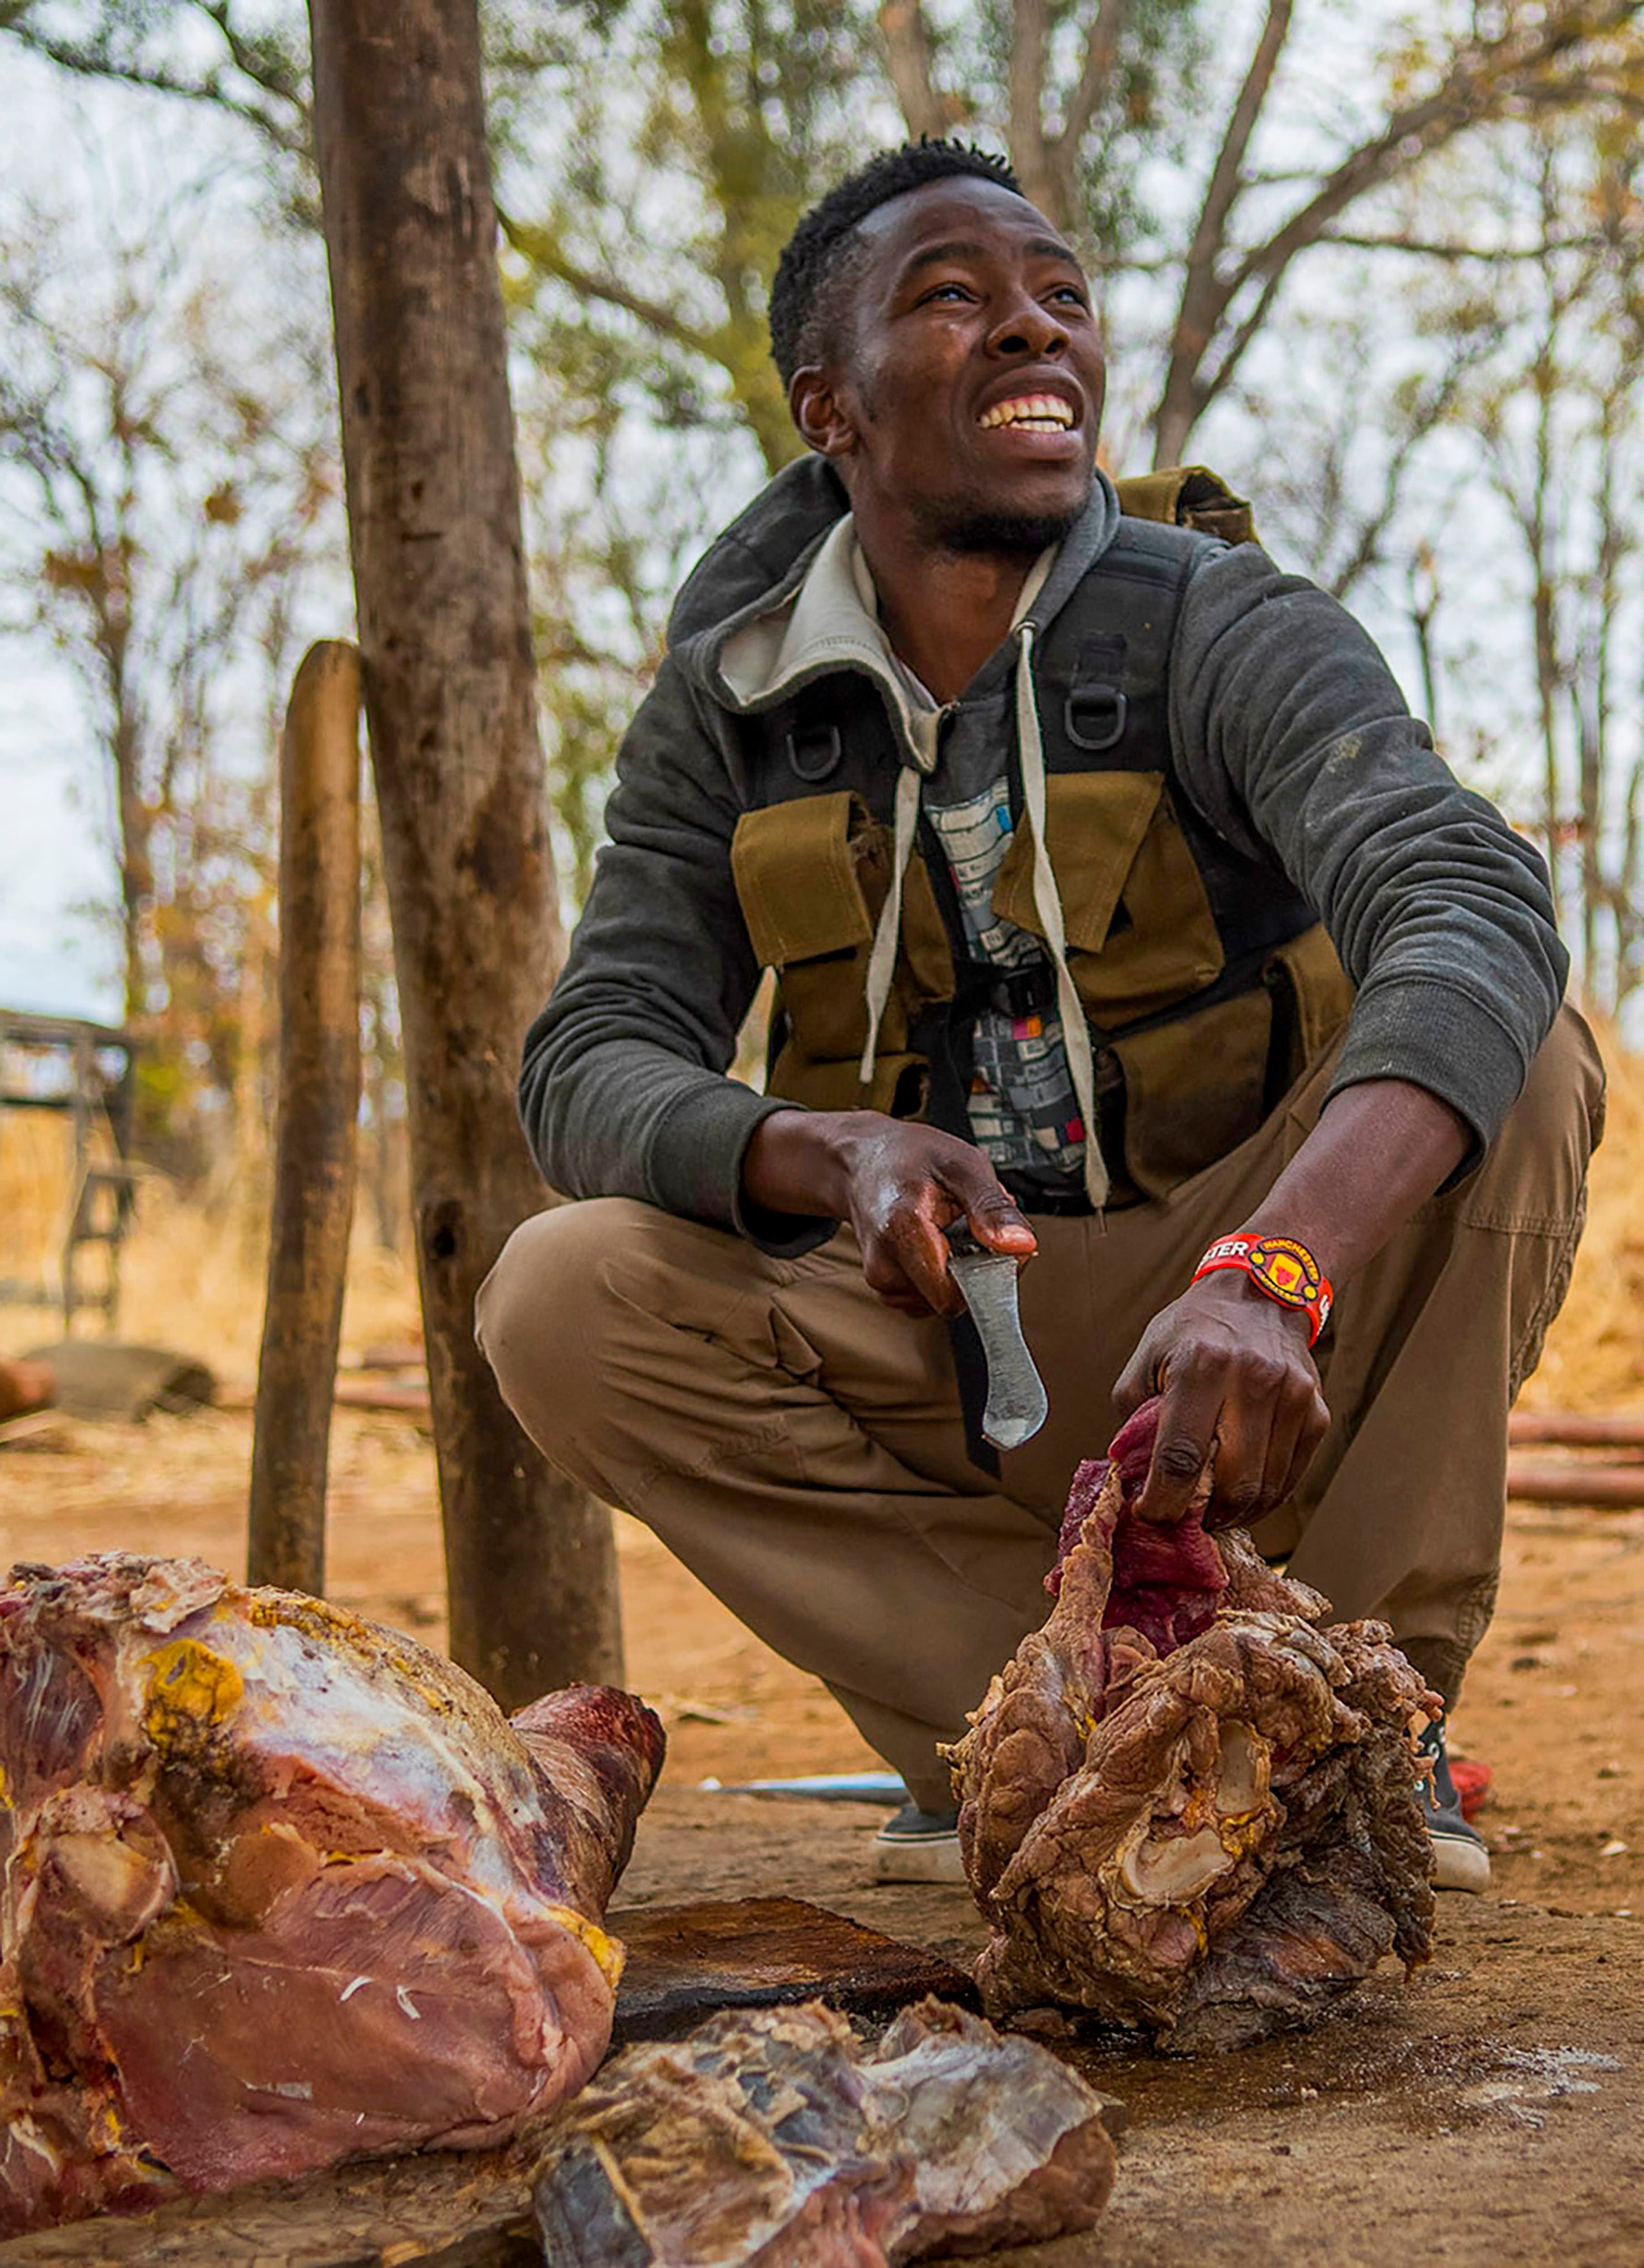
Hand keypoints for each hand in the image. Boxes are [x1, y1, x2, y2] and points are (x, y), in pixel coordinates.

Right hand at [741, 1109, 1035, 1315]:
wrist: (860, 1161)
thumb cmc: (908, 1157)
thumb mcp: (961, 1164)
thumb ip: (992, 1207)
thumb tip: (1021, 1245)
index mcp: (903, 1229)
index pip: (951, 1296)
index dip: (986, 1279)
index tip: (995, 1247)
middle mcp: (884, 1263)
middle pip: (949, 1300)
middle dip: (974, 1271)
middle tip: (971, 1228)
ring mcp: (880, 1278)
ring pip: (940, 1301)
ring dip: (957, 1271)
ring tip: (949, 1230)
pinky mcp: (884, 1285)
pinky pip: (926, 1298)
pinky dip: (939, 1275)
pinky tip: (936, 1243)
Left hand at [1113, 1270, 1328, 1525]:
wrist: (1261, 1292)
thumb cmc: (1193, 1329)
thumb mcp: (1148, 1356)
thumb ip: (1134, 1415)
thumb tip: (1133, 1475)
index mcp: (1202, 1366)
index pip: (1182, 1455)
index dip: (1164, 1500)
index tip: (1151, 1516)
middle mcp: (1253, 1380)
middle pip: (1233, 1483)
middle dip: (1204, 1517)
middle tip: (1184, 1522)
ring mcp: (1292, 1398)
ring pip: (1266, 1488)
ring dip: (1235, 1514)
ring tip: (1211, 1514)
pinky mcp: (1317, 1413)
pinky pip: (1290, 1478)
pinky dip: (1264, 1498)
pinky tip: (1241, 1497)